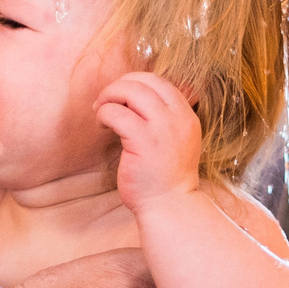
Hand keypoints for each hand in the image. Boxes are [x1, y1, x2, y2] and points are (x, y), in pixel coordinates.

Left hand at [95, 72, 203, 212]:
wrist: (169, 206)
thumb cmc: (165, 176)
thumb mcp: (176, 140)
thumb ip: (164, 117)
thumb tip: (134, 94)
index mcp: (186, 115)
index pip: (159, 81)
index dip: (135, 82)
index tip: (122, 97)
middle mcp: (178, 118)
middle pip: (144, 81)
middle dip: (119, 86)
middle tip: (105, 101)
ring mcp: (162, 129)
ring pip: (130, 90)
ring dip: (109, 96)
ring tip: (101, 111)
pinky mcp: (142, 141)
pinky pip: (116, 113)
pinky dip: (104, 113)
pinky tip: (103, 125)